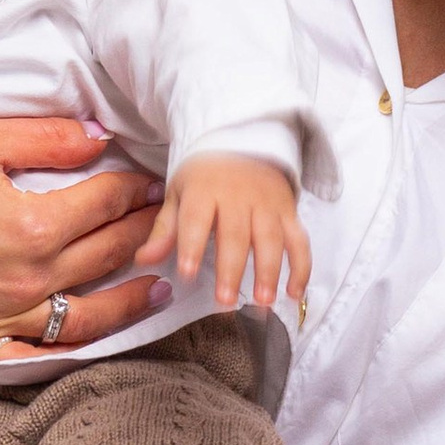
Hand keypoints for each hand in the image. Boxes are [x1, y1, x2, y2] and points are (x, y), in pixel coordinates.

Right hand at [0, 118, 166, 360]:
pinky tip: (105, 338)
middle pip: (108, 253)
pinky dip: (81, 351)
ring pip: (92, 312)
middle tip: (168, 221)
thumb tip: (99, 136)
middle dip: (146, 232)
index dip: (135, 189)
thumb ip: (42, 137)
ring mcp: (10, 319)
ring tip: (161, 283)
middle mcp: (30, 277)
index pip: (106, 203)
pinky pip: (44, 358)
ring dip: (135, 296)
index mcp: (32, 222)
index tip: (150, 182)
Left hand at [138, 154, 309, 310]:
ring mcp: (268, 204)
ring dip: (269, 271)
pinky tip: (294, 294)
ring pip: (272, 239)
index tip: (186, 274)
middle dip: (232, 269)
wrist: (243, 142)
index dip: (191, 245)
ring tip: (263, 302)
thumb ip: (165, 230)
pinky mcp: (289, 211)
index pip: (197, 218)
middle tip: (225, 302)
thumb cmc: (204, 177)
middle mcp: (239, 196)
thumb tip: (144, 260)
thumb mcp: (179, 195)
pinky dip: (301, 267)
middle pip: (237, 234)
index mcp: (205, 189)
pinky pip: (300, 240)